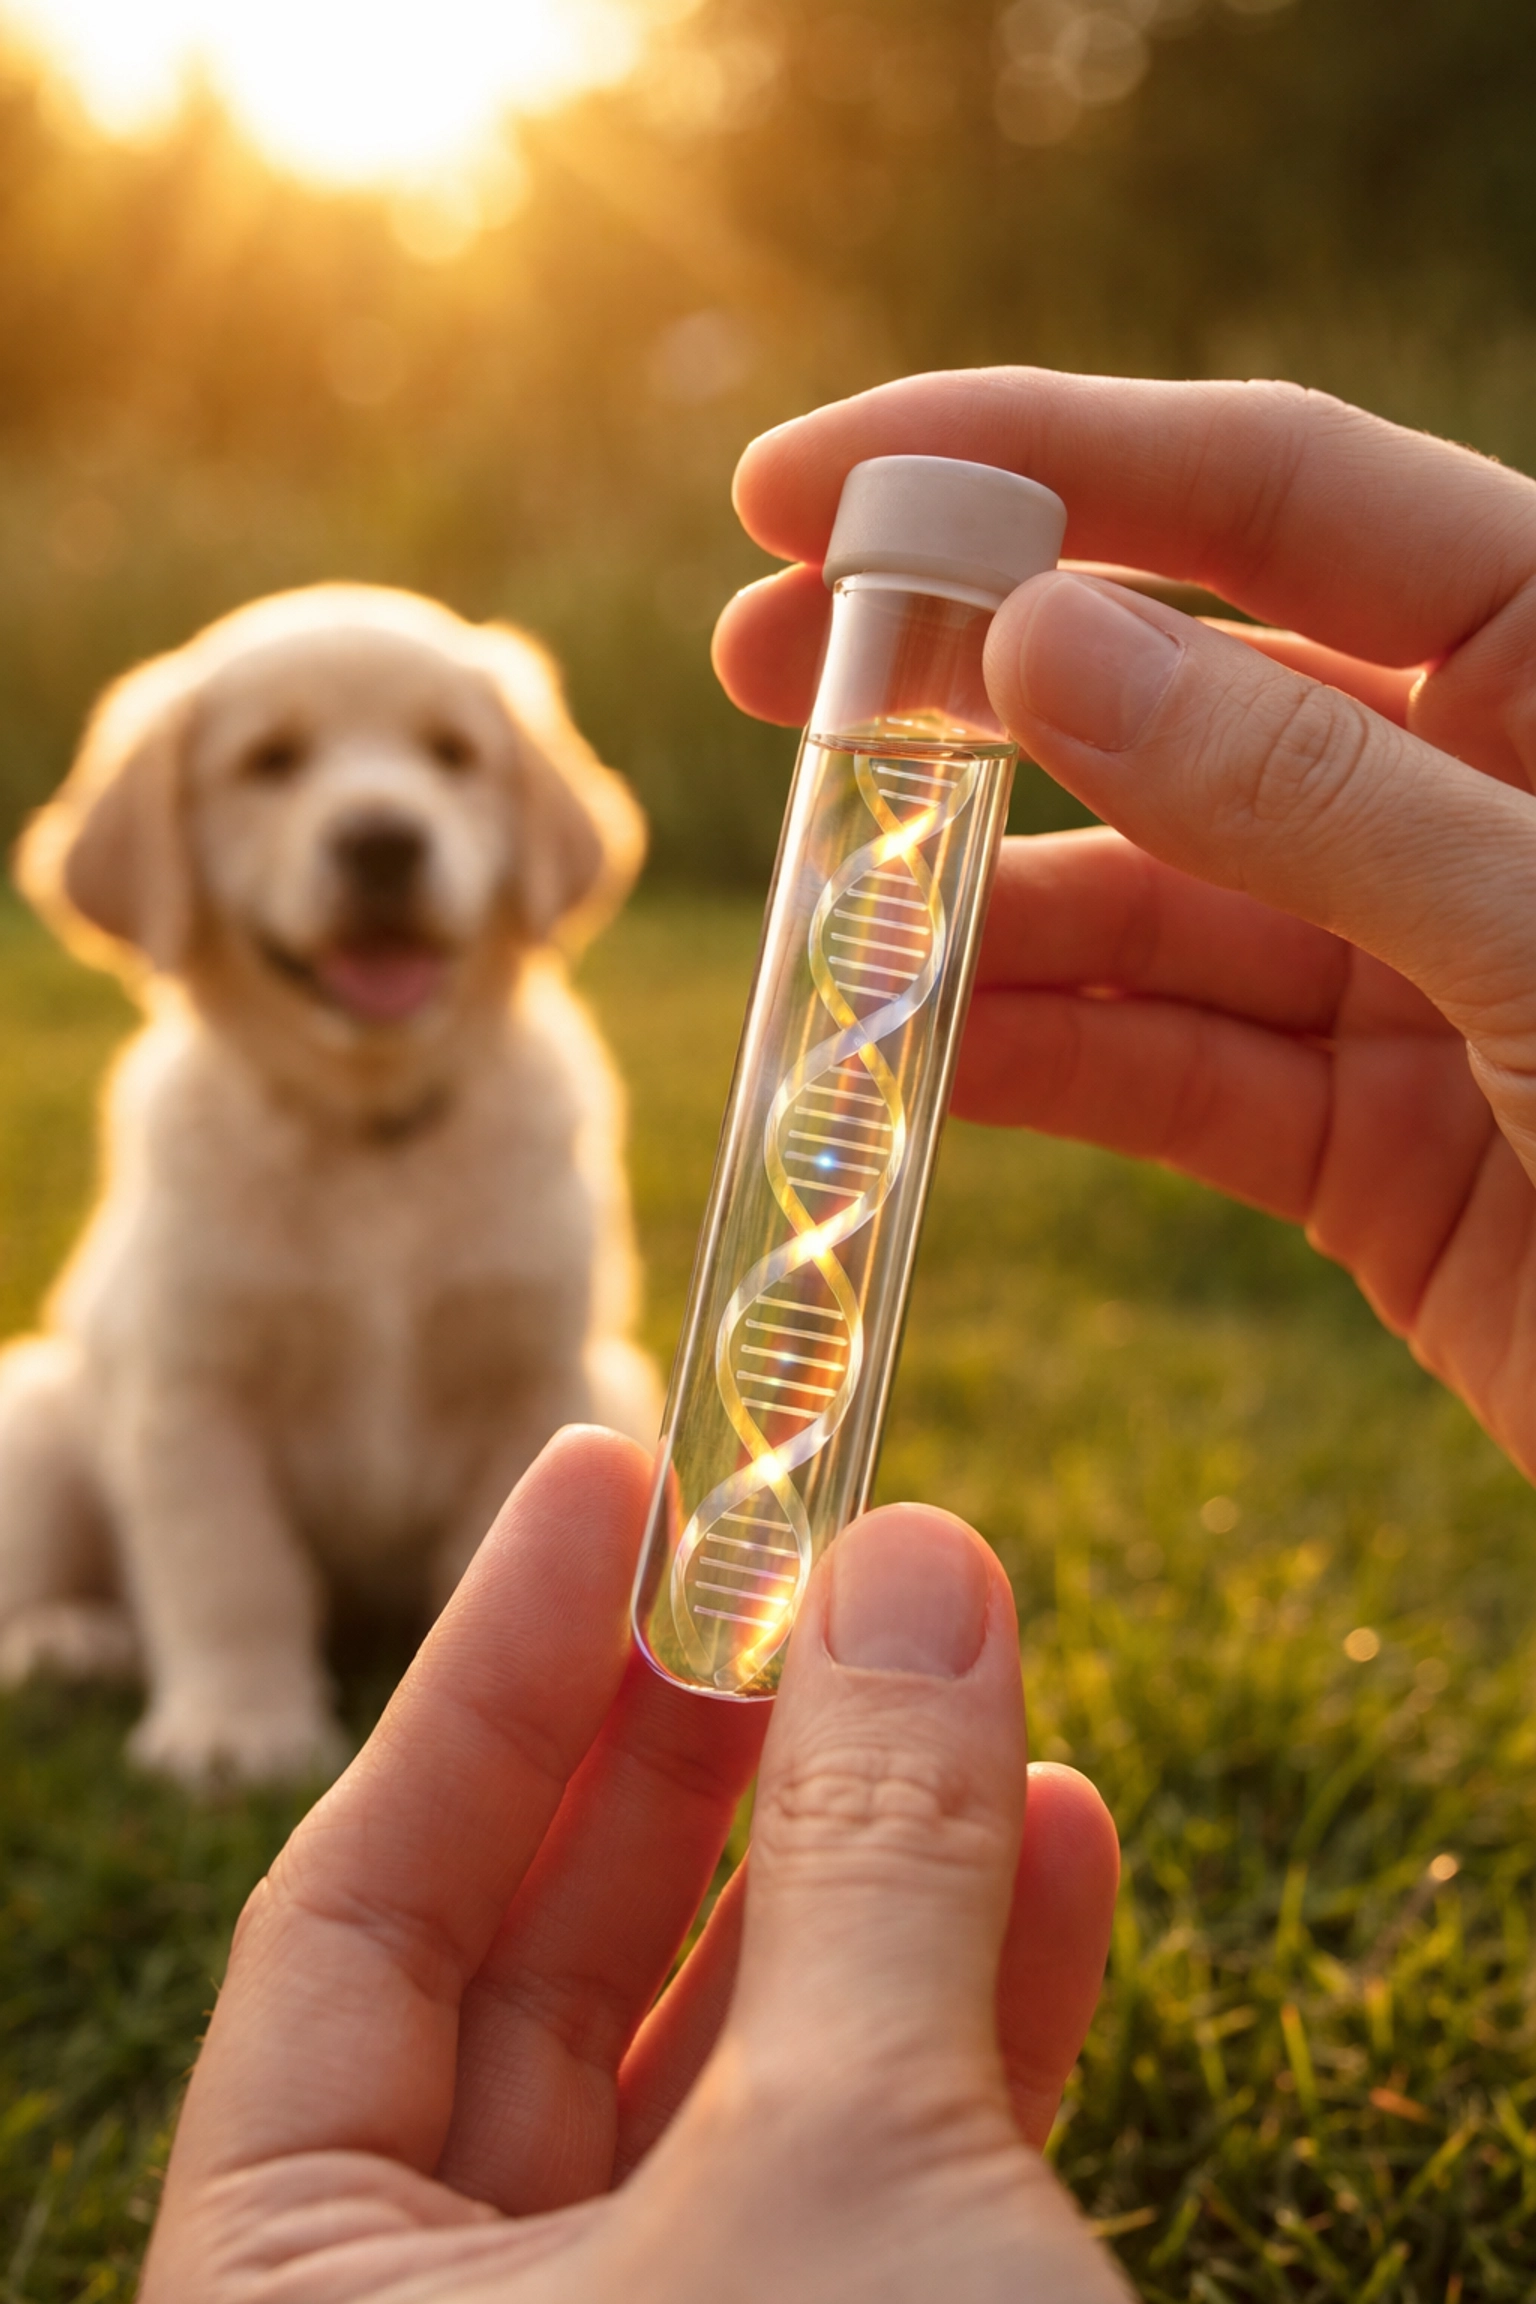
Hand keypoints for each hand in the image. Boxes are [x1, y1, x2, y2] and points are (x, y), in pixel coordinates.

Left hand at [141, 1424, 1124, 2302]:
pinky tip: (1058, 1843)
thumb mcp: (840, 2163)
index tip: (609, 1470)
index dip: (493, 1661)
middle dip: (701, 1739)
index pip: (357, 1900)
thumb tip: (916, 1563)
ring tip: (958, 1660)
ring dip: (872, 1852)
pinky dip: (968, 2005)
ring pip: (729, 2050)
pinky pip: (863, 2153)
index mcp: (304, 2303)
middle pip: (549, 1951)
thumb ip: (869, 1857)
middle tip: (794, 1549)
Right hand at [715, 372, 1535, 1480]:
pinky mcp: (1365, 1144)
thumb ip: (1305, 785)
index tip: (808, 485)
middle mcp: (1468, 786)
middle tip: (762, 668)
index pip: (1260, 489)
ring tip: (818, 932)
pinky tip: (907, 1063)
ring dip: (974, 919)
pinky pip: (1165, 1074)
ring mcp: (1405, 969)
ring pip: (1143, 908)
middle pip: (1169, 688)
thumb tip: (1039, 643)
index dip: (1027, 460)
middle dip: (958, 680)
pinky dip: (1036, 1067)